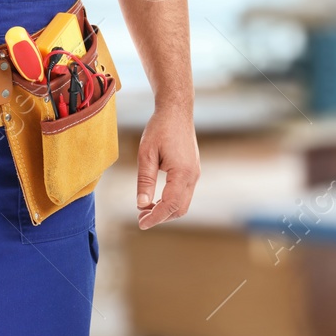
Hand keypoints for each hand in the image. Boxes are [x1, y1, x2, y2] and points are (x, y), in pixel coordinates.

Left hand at [135, 107, 198, 228]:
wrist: (177, 111)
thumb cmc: (160, 129)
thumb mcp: (146, 154)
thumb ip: (145, 181)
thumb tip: (141, 204)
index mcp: (182, 173)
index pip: (170, 205)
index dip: (155, 217)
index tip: (141, 224)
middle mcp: (192, 176)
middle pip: (179, 209)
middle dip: (161, 217)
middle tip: (140, 216)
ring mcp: (195, 174)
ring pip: (183, 203)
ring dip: (165, 209)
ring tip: (145, 207)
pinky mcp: (192, 171)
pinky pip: (184, 194)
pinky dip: (170, 201)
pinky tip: (155, 197)